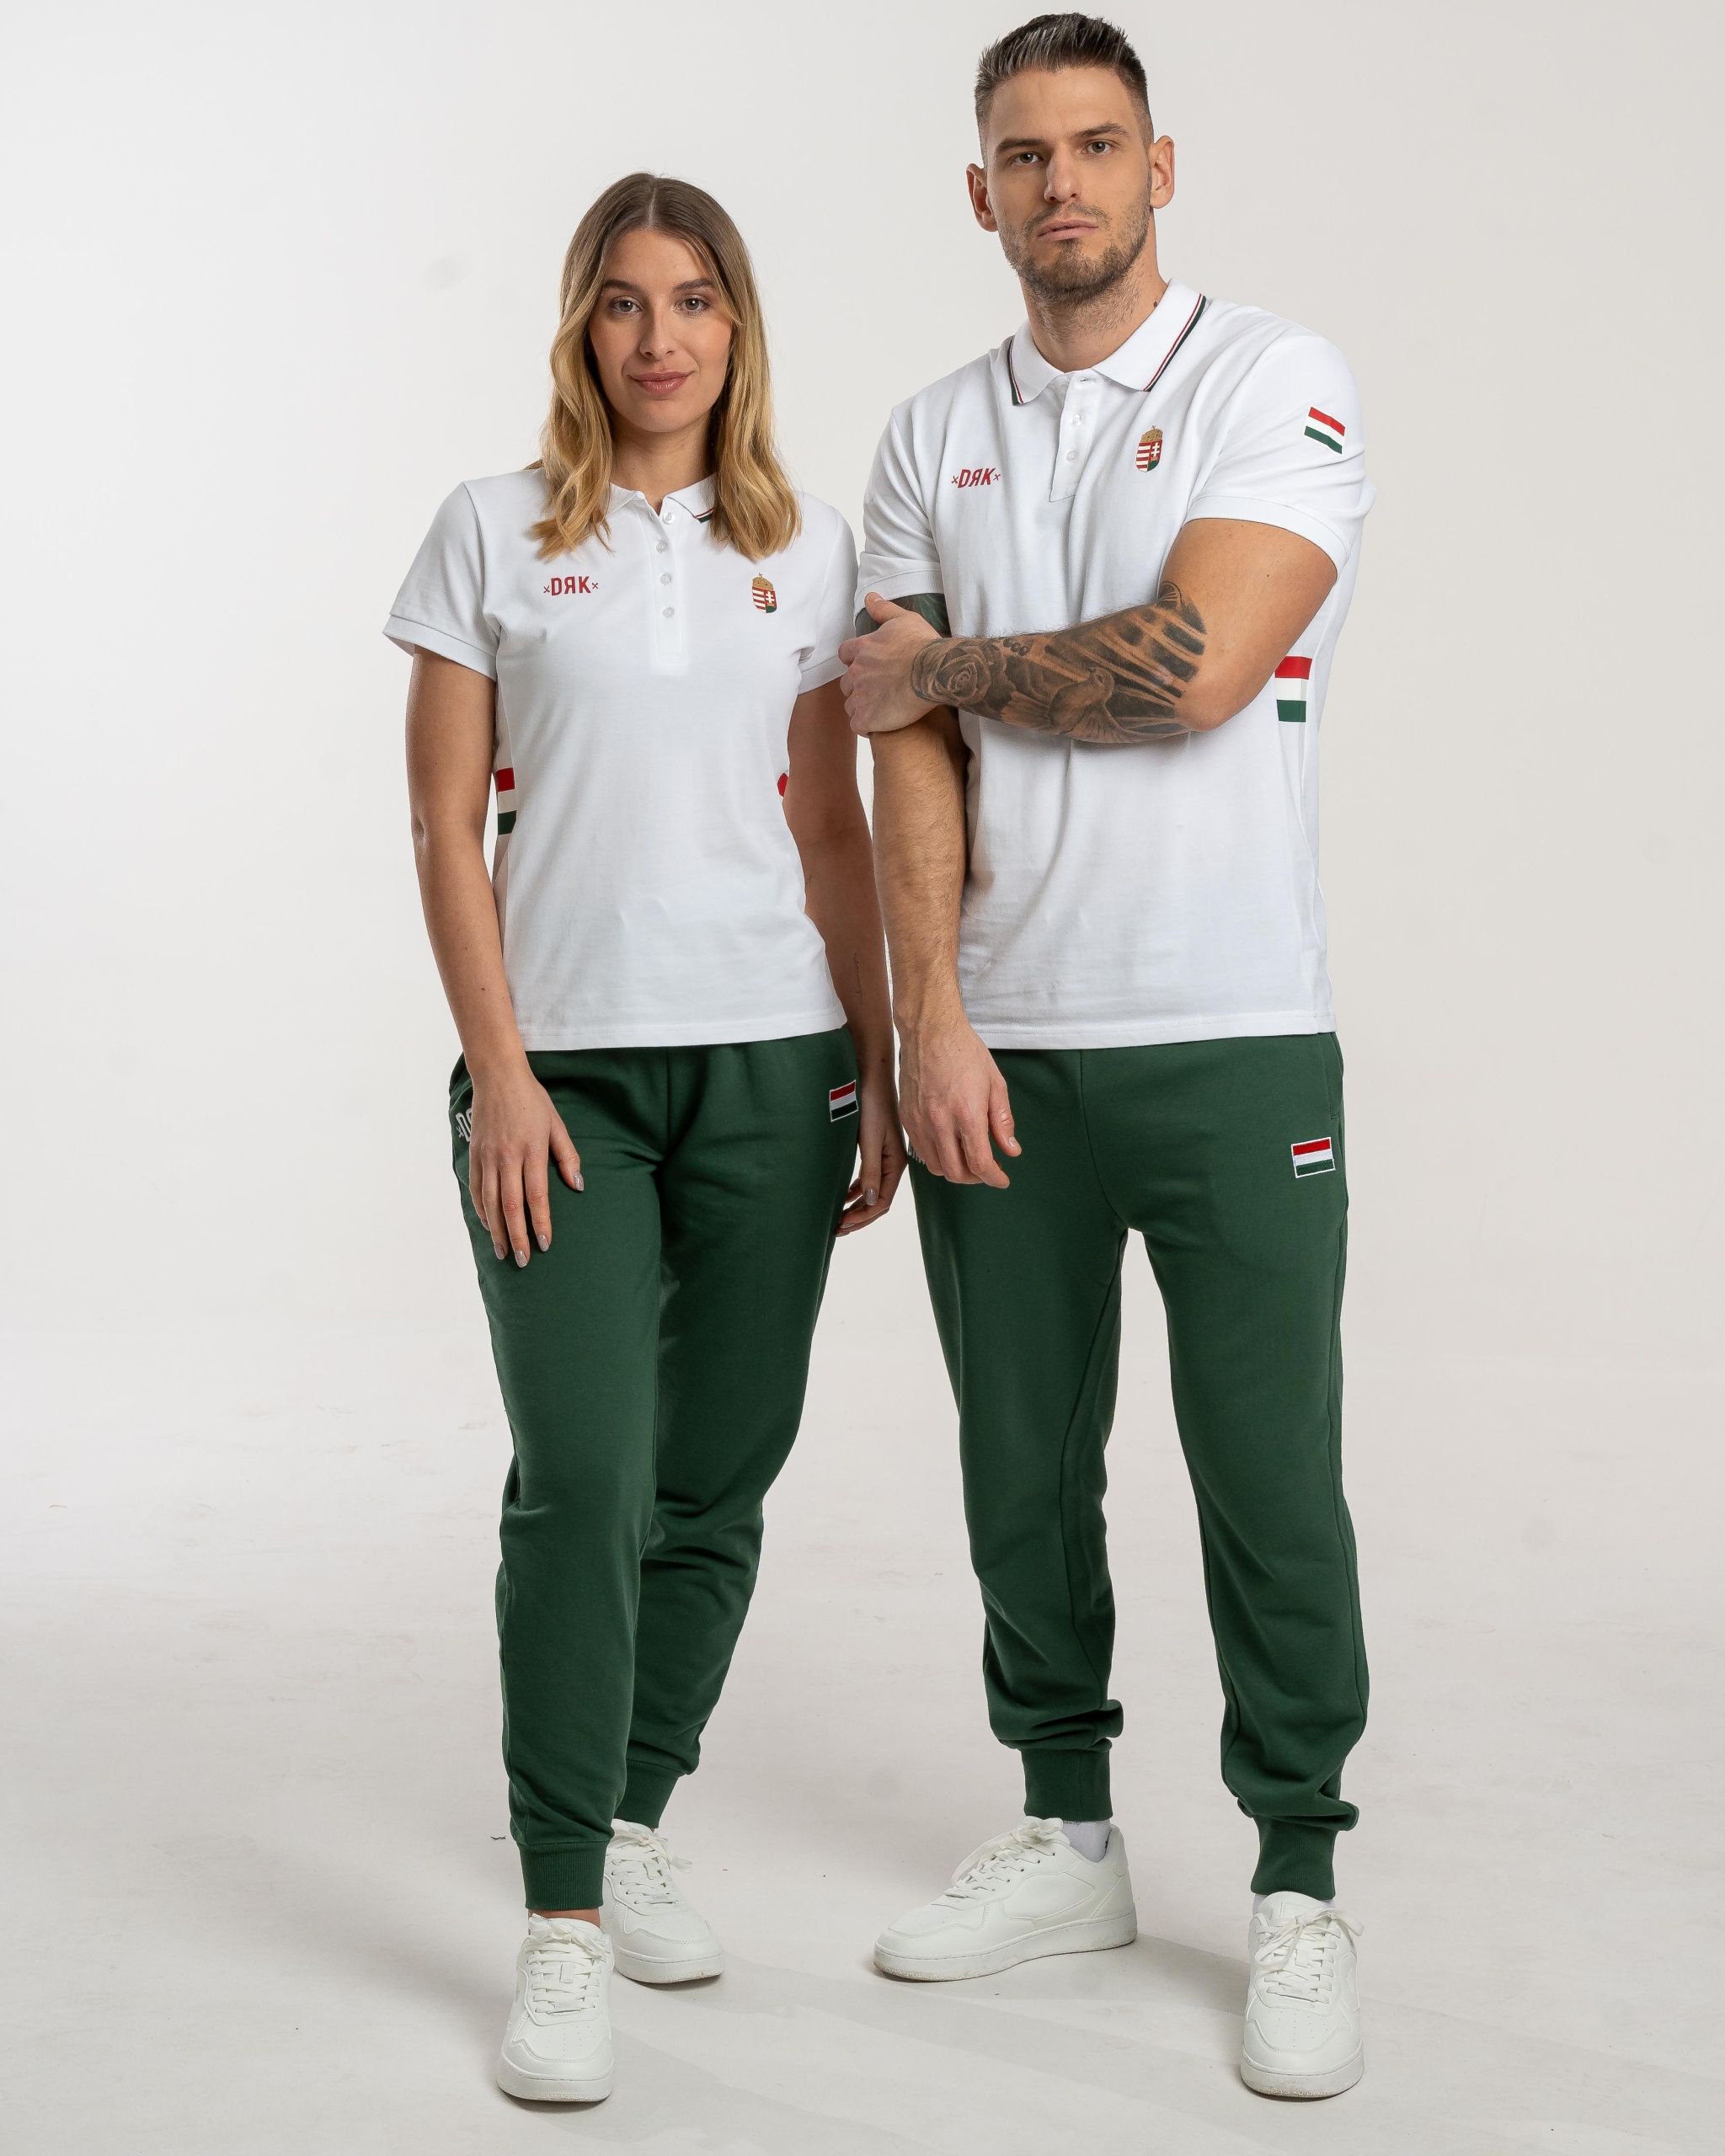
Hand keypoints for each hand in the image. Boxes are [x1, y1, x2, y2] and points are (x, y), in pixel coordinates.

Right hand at [468, 1060, 582, 1264]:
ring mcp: (488, 1156)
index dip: (539, 1221)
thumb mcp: (557, 1124)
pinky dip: (481, 1210)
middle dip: (516, 1235)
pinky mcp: (474, 1154)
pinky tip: (488, 1226)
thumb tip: (578, 1186)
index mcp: (532, 1149)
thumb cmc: (533, 1100)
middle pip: (510, 1204)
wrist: (498, 1077)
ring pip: (489, 1201)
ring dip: (496, 1230)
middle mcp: (507, 1156)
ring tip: (503, 1251)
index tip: (544, 1244)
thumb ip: (567, 1157)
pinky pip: (476, 1189)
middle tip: (522, 1260)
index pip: (536, 1195)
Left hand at [836, 1068, 908, 1235]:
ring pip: (872, 1191)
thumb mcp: (871, 1139)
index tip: (842, 1224)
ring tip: (839, 1218)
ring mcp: (883, 1156)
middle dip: (860, 1217)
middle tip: (838, 1229)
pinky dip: (856, 1191)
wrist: (871, 1074)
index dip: (863, 1217)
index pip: (883, 1202)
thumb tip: (871, 1200)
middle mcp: (892, 1163)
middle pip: (879, 1201)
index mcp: (896, 1163)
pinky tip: (843, 1196)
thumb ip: (871, 1170)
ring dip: (857, 1206)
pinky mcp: (874, 1148)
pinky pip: (867, 1178)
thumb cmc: (872, 1103)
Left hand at [838, 593, 942, 736]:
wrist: (935, 672)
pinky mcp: (867, 718)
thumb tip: (869, 598)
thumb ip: (884, 609)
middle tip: (879, 690)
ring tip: (882, 709)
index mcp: (862, 649)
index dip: (854, 661)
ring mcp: (860, 696)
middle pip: (846, 683)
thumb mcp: (905, 619)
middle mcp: (856, 672)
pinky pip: (858, 726)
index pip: (845, 655)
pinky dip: (866, 726)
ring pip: (851, 705)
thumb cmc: (923, 645)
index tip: (867, 666)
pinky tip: (881, 724)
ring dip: (862, 707)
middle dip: (858, 686)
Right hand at [897, 1004, 1019, 1186]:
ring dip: (955, 1170)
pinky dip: (937, 1157)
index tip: (1002, 1179)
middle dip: (975, 1178)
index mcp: (967, 1114)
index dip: (994, 1178)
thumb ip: (1002, 1121)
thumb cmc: (965, 1052)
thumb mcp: (995, 1083)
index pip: (980, 1164)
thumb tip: (1011, 1150)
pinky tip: (949, 1145)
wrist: (930, 1031)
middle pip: (955, 1173)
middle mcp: (940, 1123)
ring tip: (968, 1158)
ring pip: (936, 1167)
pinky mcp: (907, 1118)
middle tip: (987, 1169)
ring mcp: (919, 1122)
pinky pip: (921, 1152)